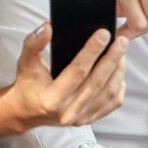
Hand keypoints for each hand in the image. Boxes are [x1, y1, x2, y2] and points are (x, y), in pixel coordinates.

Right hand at [0, 23, 127, 132]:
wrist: (27, 111)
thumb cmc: (27, 84)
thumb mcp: (25, 62)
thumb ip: (34, 43)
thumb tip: (48, 26)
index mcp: (51, 98)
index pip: (77, 71)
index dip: (92, 51)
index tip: (104, 33)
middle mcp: (67, 112)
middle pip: (97, 82)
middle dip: (112, 58)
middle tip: (122, 40)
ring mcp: (80, 118)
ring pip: (109, 93)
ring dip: (118, 71)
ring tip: (121, 52)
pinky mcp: (89, 120)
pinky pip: (112, 103)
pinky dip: (119, 86)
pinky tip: (118, 71)